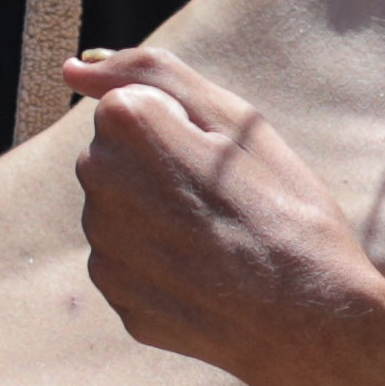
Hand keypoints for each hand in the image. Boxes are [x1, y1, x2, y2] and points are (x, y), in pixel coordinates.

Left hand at [63, 45, 384, 385]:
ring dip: (158, 217)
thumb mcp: (234, 118)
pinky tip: (205, 276)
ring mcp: (104, 246)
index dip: (178, 128)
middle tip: (224, 200)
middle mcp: (98, 184)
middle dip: (158, 169)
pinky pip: (129, 263)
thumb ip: (148, 72)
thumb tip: (73, 68)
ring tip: (218, 240)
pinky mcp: (115, 297)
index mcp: (126, 126)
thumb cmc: (284, 207)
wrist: (311, 317)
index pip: (127, 105)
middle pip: (115, 158)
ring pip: (120, 212)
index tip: (220, 161)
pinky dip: (160, 266)